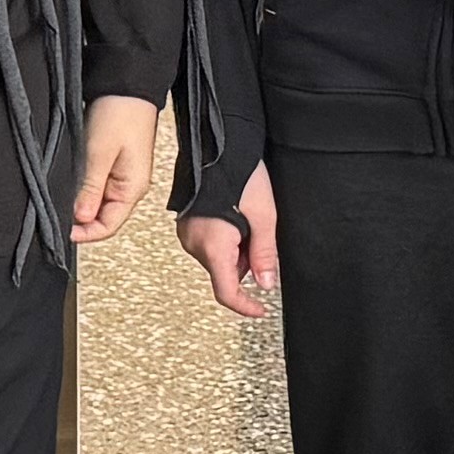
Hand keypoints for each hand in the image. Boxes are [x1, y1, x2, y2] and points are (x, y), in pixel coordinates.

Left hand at [67, 95, 159, 245]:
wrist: (127, 85)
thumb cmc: (120, 114)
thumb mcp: (99, 153)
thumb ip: (90, 188)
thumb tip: (81, 218)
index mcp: (132, 189)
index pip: (108, 226)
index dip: (86, 234)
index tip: (63, 232)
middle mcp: (129, 187)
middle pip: (102, 217)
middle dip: (80, 221)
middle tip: (55, 216)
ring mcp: (121, 177)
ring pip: (97, 203)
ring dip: (79, 205)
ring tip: (59, 200)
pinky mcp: (112, 165)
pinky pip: (96, 187)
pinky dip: (82, 190)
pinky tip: (68, 186)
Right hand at [176, 164, 278, 318]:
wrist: (217, 143)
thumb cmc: (239, 172)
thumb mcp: (263, 216)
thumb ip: (265, 254)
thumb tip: (266, 283)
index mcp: (212, 245)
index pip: (227, 292)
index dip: (245, 306)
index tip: (260, 309)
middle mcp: (193, 243)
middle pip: (224, 273)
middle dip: (246, 263)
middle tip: (260, 235)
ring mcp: (187, 233)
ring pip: (218, 258)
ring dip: (237, 250)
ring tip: (247, 218)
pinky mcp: (187, 224)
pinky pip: (208, 244)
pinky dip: (226, 240)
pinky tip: (235, 216)